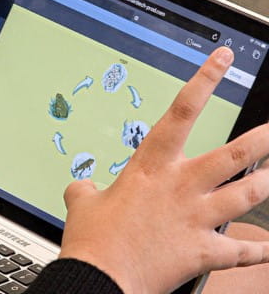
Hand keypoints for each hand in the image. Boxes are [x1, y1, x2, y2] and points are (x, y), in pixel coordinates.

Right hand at [60, 47, 268, 293]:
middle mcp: (181, 186)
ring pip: (247, 195)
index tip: (223, 60)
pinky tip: (268, 248)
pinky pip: (240, 252)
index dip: (205, 79)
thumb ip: (85, 189)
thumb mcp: (82, 203)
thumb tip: (82, 188)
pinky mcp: (202, 252)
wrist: (101, 279)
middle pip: (234, 155)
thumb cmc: (93, 238)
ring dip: (268, 184)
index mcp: (152, 166)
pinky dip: (257, 250)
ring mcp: (196, 218)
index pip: (183, 110)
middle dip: (263, 138)